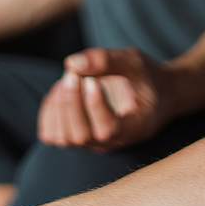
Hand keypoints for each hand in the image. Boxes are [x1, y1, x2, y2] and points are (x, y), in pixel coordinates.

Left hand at [37, 46, 171, 151]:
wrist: (156, 93)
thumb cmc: (147, 76)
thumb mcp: (134, 61)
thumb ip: (106, 61)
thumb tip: (69, 64)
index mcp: (134, 127)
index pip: (108, 129)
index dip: (94, 107)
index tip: (91, 81)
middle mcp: (112, 143)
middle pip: (81, 135)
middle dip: (71, 104)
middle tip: (71, 75)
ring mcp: (93, 144)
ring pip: (64, 138)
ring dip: (59, 108)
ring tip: (66, 80)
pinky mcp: (79, 139)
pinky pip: (53, 136)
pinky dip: (49, 114)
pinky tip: (57, 91)